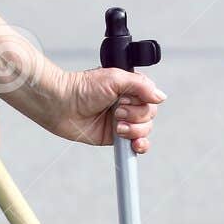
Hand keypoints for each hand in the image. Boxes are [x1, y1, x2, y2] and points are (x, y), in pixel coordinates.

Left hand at [24, 67, 164, 153]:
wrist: (63, 105)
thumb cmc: (83, 88)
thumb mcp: (115, 78)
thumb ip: (140, 86)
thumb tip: (161, 96)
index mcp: (130, 89)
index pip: (151, 98)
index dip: (142, 102)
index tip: (125, 99)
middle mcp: (128, 104)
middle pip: (149, 115)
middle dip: (135, 116)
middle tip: (116, 111)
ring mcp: (122, 122)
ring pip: (144, 130)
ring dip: (133, 130)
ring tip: (115, 125)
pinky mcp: (115, 138)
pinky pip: (135, 145)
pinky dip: (139, 146)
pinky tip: (133, 144)